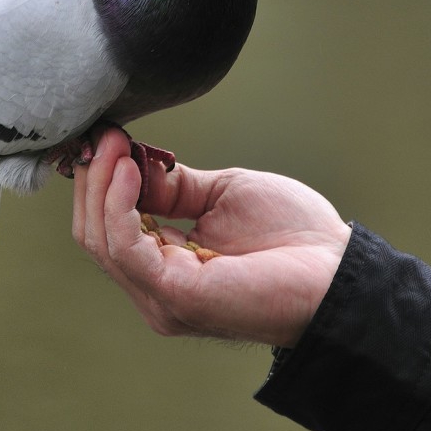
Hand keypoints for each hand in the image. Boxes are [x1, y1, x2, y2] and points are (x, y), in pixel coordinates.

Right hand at [72, 128, 351, 347]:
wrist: (337, 270)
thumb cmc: (294, 237)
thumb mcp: (222, 194)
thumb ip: (173, 187)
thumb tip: (128, 162)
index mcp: (167, 268)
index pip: (107, 227)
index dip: (100, 179)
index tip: (106, 134)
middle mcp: (156, 290)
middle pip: (94, 233)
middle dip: (94, 177)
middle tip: (105, 133)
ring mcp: (162, 297)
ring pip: (100, 239)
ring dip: (101, 183)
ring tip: (114, 144)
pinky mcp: (174, 295)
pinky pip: (125, 246)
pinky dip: (118, 203)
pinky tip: (128, 169)